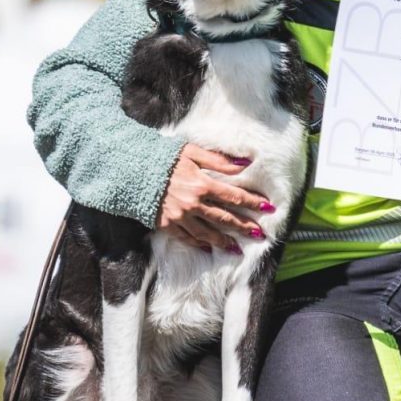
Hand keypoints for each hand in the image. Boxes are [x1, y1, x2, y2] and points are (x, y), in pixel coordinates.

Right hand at [155, 144, 271, 253]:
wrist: (133, 170)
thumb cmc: (165, 158)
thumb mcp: (192, 152)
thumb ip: (219, 160)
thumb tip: (245, 163)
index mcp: (202, 184)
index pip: (234, 196)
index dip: (252, 202)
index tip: (267, 207)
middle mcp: (193, 203)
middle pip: (225, 218)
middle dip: (244, 226)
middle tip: (259, 234)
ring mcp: (180, 216)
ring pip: (208, 232)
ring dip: (225, 241)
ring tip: (238, 248)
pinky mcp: (167, 225)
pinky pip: (187, 238)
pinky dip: (199, 244)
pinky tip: (209, 248)